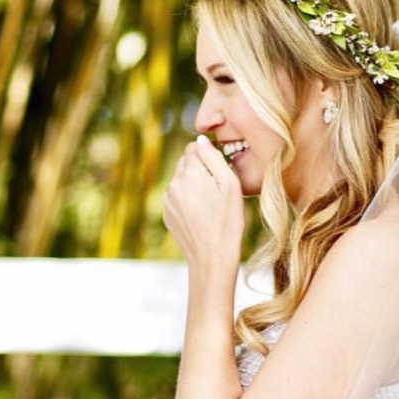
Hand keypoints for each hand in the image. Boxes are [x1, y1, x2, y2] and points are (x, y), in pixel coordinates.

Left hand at [163, 135, 245, 273]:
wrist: (212, 258)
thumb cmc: (228, 222)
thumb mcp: (230, 185)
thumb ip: (214, 158)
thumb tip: (200, 140)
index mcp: (190, 173)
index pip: (193, 147)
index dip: (208, 155)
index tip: (219, 170)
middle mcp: (174, 183)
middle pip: (185, 163)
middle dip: (200, 169)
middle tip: (217, 188)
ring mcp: (168, 200)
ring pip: (181, 181)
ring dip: (193, 185)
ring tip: (211, 204)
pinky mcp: (167, 214)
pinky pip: (177, 198)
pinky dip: (188, 200)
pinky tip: (201, 214)